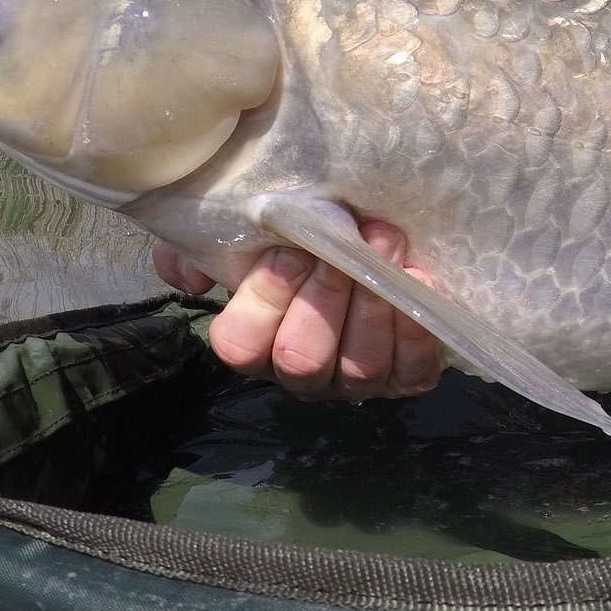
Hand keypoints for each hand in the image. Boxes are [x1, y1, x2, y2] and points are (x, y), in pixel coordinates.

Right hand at [150, 222, 443, 399]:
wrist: (369, 231)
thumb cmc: (300, 234)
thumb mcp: (242, 231)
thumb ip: (199, 250)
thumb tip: (191, 280)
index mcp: (256, 339)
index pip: (240, 345)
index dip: (265, 299)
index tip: (290, 250)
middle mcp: (301, 370)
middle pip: (302, 358)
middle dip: (325, 297)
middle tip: (348, 240)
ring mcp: (354, 379)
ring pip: (359, 366)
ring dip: (374, 302)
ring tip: (387, 241)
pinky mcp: (405, 377)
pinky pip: (412, 370)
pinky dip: (415, 327)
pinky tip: (418, 277)